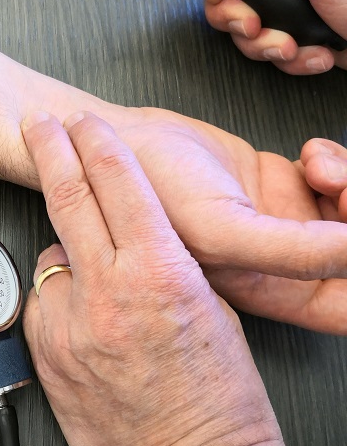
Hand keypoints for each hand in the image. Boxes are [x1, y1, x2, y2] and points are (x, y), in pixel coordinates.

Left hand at [20, 111, 285, 445]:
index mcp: (161, 273)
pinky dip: (56, 297)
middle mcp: (109, 291)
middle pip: (67, 198)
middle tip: (38, 126)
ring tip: (95, 279)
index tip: (84, 122)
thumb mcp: (210, 308)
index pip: (119, 184)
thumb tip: (128, 235)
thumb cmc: (216, 396)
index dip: (97, 143)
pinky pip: (42, 301)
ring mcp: (71, 323)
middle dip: (49, 150)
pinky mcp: (45, 353)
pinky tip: (80, 316)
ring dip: (66, 251)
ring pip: (51, 254)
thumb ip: (162, 262)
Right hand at [110, 106, 346, 333]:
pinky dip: (336, 164)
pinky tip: (311, 157)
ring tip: (324, 169)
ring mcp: (283, 219)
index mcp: (268, 286)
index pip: (342, 307)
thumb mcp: (221, 230)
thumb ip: (294, 251)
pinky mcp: (282, 182)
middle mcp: (280, 259)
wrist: (120, 138)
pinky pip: (336, 178)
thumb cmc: (151, 185)